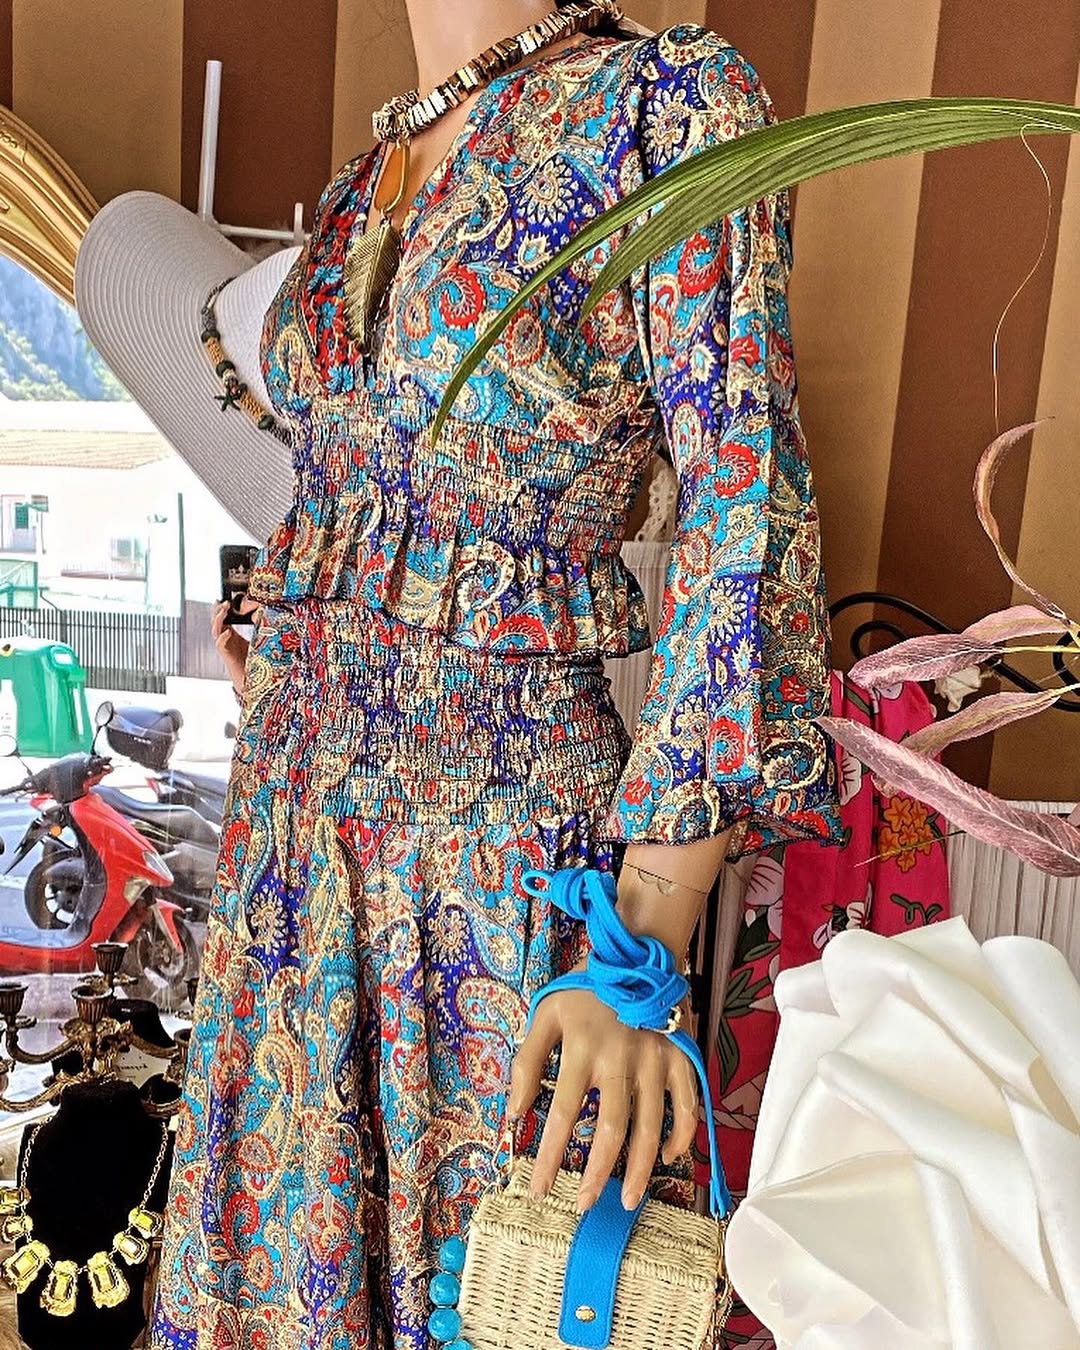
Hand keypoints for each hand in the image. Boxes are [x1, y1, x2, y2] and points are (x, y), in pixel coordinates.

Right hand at [212, 599, 258, 695]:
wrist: (251, 679)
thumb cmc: (253, 660)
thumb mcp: (257, 639)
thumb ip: (258, 627)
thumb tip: (264, 614)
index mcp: (232, 634)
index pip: (224, 618)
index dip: (223, 609)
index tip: (226, 599)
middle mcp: (226, 639)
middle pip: (217, 622)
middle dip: (218, 611)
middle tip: (224, 602)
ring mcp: (225, 646)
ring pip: (216, 630)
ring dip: (218, 620)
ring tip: (223, 610)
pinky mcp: (226, 655)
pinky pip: (220, 644)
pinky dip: (223, 638)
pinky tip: (228, 632)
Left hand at [509, 984, 697, 1212]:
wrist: (636, 952)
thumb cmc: (585, 988)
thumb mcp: (546, 1014)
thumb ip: (527, 1062)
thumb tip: (515, 1114)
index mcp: (583, 1050)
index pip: (564, 1115)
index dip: (550, 1157)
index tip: (537, 1190)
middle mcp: (621, 1060)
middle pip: (612, 1130)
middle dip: (596, 1174)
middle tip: (583, 1205)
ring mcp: (657, 1060)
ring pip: (652, 1127)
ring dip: (641, 1169)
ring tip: (629, 1200)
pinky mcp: (682, 1057)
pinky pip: (688, 1106)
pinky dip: (682, 1136)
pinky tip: (667, 1158)